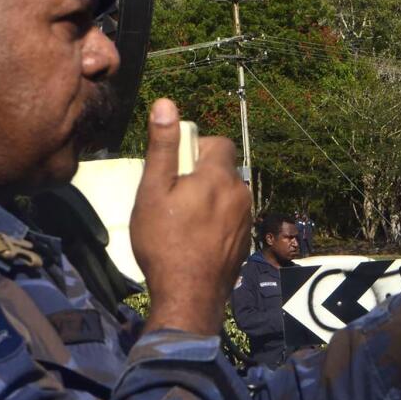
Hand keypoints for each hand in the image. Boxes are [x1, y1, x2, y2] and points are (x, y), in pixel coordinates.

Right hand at [131, 99, 250, 334]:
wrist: (189, 296)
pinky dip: (217, 222)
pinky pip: (232, 219)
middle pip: (223, 170)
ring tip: (183, 222)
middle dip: (201, 176)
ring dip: (210, 199)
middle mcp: (241, 194)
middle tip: (173, 198)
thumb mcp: (153, 191)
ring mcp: (247, 220)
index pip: (219, 143)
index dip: (196, 149)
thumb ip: (163, 147)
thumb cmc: (164, 242)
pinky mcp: (246, 242)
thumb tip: (166, 104)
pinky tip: (197, 240)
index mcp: (219, 177)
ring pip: (228, 195)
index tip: (176, 170)